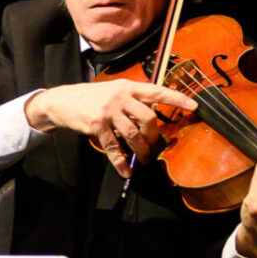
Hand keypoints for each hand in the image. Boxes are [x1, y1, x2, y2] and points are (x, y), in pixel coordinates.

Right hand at [24, 80, 197, 177]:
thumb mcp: (113, 91)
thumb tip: (152, 117)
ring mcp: (108, 111)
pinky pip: (114, 147)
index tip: (195, 106)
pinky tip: (126, 171)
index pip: (157, 91)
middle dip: (154, 136)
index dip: (177, 99)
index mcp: (128, 87)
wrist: (61, 101)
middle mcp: (120, 97)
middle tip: (153, 147)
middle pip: (148, 118)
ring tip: (144, 160)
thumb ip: (132, 100)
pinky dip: (121, 162)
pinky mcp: (96, 125)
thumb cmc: (90, 97)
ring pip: (133, 134)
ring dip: (141, 151)